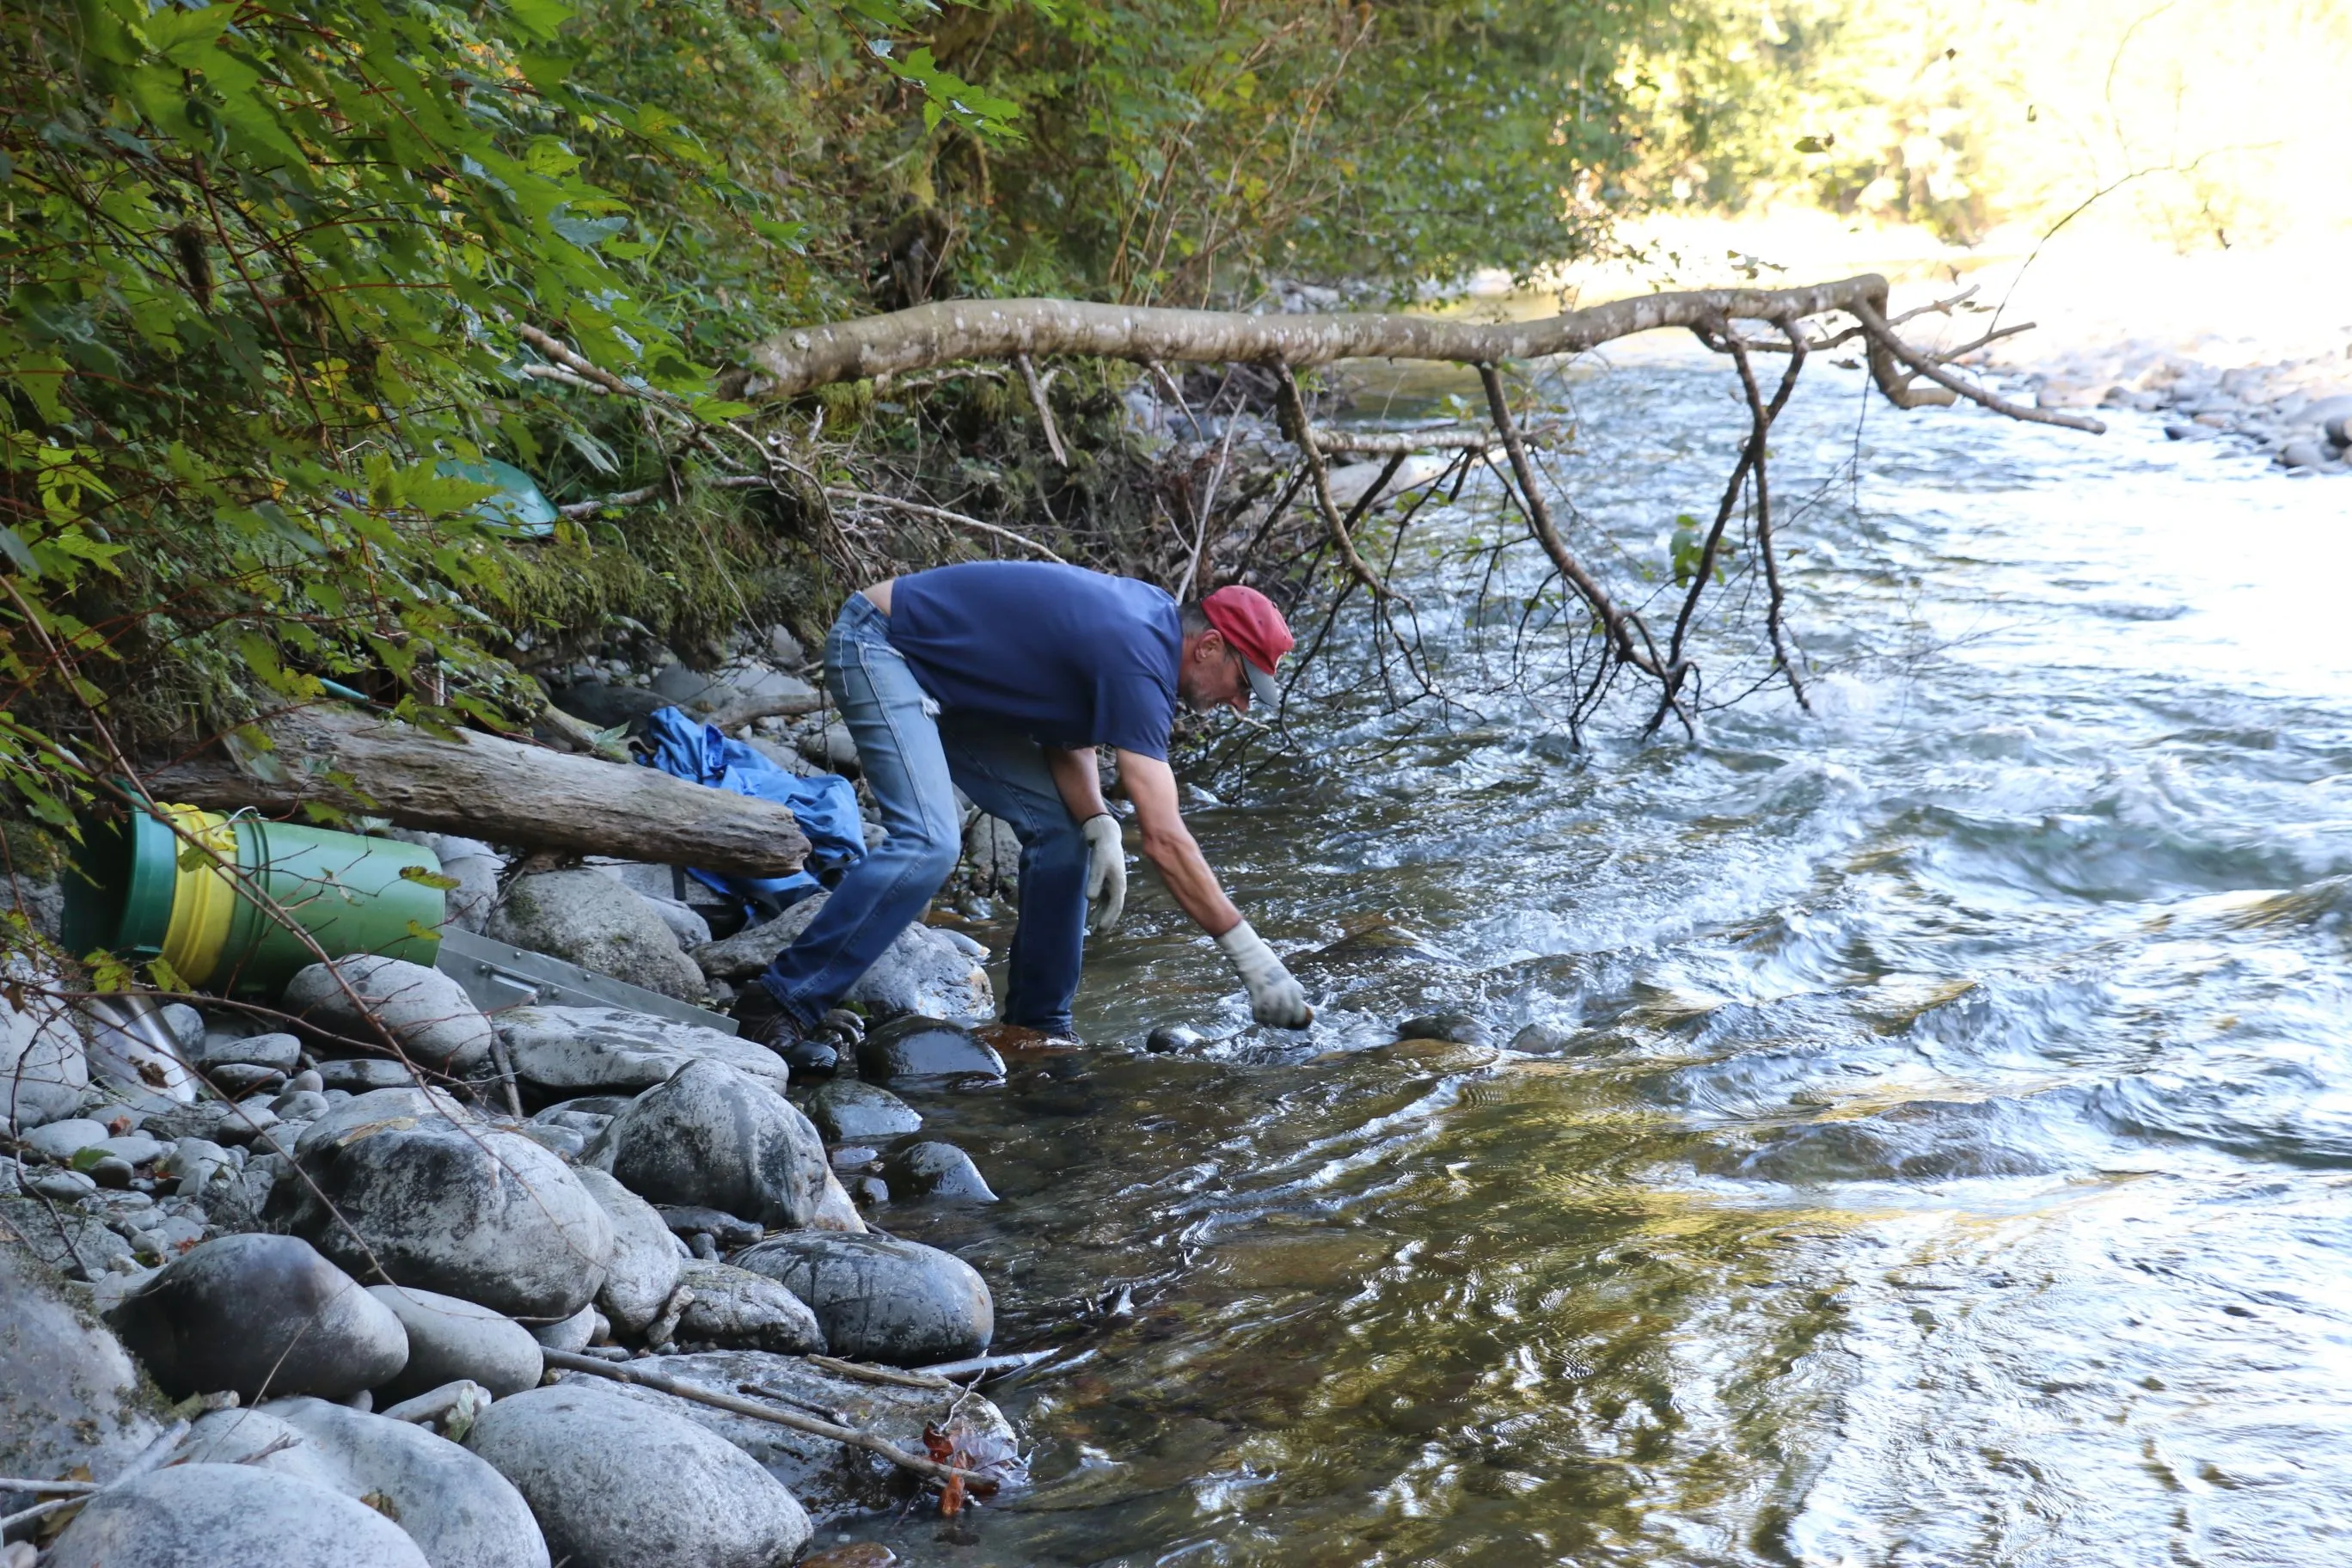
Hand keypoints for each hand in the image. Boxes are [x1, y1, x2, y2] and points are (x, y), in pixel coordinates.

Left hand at [1081, 813, 1126, 933]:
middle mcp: (1118, 887)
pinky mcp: (1106, 881)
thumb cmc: (1103, 851)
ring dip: (1101, 917)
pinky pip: (1104, 900)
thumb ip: (1095, 882)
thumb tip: (1090, 899)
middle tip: (1096, 935)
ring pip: (1108, 906)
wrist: (1106, 836)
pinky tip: (1091, 915)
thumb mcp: (1098, 865)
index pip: (1115, 906)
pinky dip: (1099, 908)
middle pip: (1113, 909)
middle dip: (1106, 922)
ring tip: (1092, 929)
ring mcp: (1113, 885)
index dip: (1108, 919)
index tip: (1100, 929)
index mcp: (1119, 885)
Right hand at [1215, 919, 1313, 1028]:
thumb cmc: (1269, 965)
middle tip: (1280, 1025)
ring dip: (1271, 1021)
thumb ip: (1293, 986)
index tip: (1294, 1021)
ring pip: (1272, 1014)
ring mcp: (1268, 992)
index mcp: (1290, 985)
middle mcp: (1281, 990)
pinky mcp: (1255, 994)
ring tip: (1270, 1024)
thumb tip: (1300, 996)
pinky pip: (1258, 1011)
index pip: (1297, 1007)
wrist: (1252, 956)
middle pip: (1286, 1012)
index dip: (1297, 1017)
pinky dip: (1259, 1017)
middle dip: (1283, 1021)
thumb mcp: (1286, 974)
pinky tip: (1259, 1019)